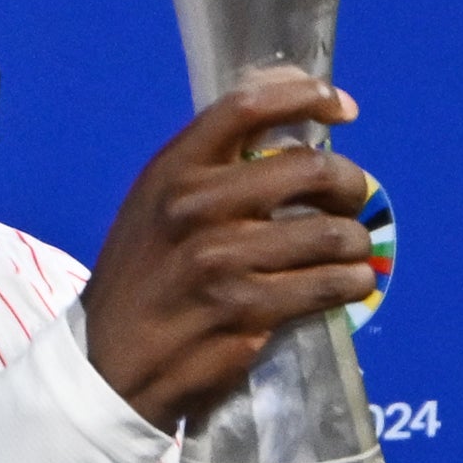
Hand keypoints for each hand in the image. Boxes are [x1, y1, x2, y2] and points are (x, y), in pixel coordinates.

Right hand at [81, 71, 387, 428]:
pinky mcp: (246, 314)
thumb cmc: (142, 278)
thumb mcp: (156, 206)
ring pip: (329, 234)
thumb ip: (211, 166)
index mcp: (173, 171)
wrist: (106, 366)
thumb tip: (294, 123)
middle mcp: (196, 208)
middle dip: (348, 183)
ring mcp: (222, 263)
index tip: (341, 108)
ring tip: (353, 249)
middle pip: (308, 170)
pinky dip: (350, 282)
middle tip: (353, 199)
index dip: (306, 96)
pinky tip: (350, 283)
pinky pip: (326, 286)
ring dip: (355, 241)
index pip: (247, 107)